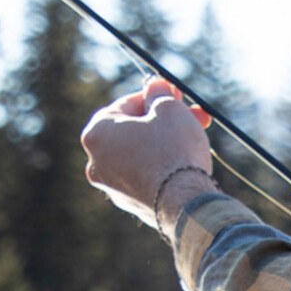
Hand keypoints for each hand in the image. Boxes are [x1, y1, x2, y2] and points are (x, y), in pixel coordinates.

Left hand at [81, 77, 212, 225]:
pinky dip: (163, 169)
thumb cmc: (174, 151)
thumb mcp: (169, 108)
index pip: (127, 105)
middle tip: (191, 114)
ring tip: (194, 139)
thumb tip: (156, 85)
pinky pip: (147, 178)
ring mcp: (113, 187)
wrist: (185, 204)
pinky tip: (184, 166)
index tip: (176, 93)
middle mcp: (96, 162)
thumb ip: (159, 93)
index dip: (155, 97)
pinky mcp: (132, 205)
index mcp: (97, 133)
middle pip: (134, 132)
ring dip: (165, 144)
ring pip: (141, 155)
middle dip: (164, 122)